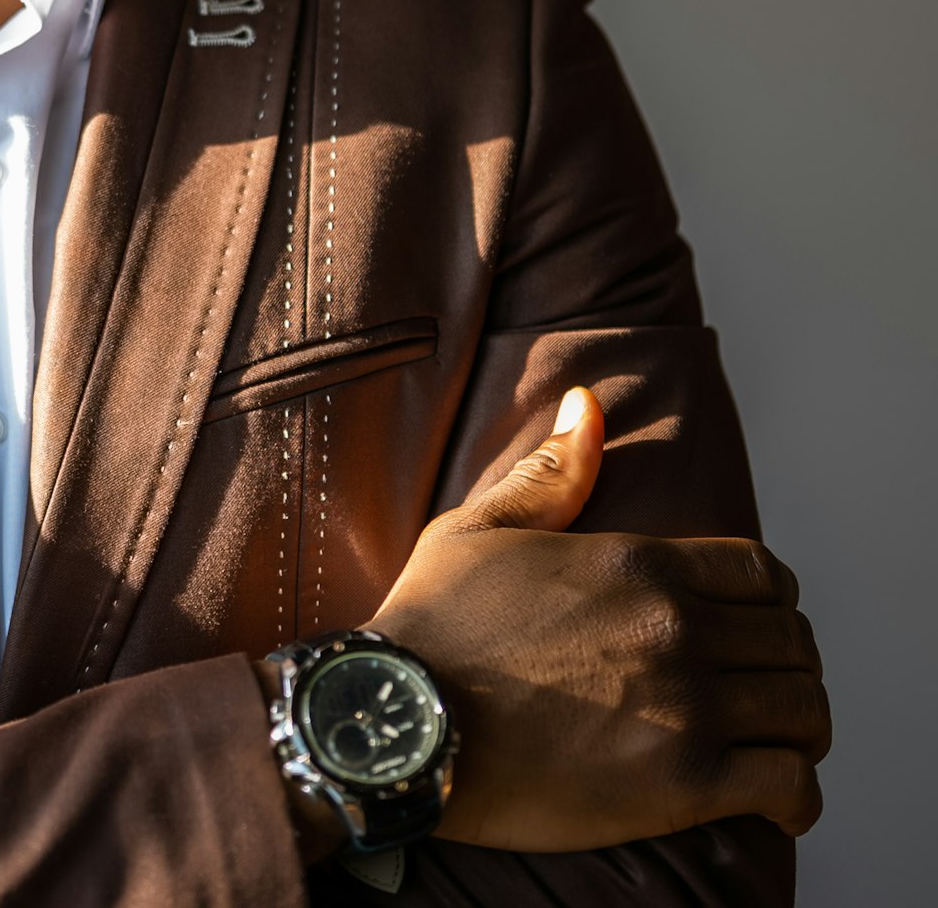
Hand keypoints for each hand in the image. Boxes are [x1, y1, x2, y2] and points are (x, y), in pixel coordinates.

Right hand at [365, 387, 827, 850]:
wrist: (396, 717)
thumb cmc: (431, 624)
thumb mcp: (477, 529)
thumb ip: (549, 472)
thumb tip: (587, 402)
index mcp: (639, 562)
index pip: (763, 573)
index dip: (768, 599)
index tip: (748, 624)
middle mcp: (677, 626)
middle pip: (793, 641)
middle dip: (785, 663)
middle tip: (756, 687)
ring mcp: (688, 706)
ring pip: (806, 711)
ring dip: (796, 726)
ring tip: (769, 740)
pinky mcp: (685, 784)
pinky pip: (791, 788)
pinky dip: (794, 796)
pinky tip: (769, 799)